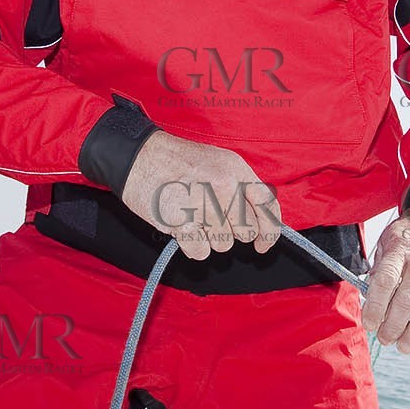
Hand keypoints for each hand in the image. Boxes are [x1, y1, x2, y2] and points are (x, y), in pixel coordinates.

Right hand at [119, 131, 281, 260]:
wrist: (138, 156)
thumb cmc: (178, 161)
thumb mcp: (219, 161)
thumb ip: (242, 187)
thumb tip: (261, 220)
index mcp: (236, 169)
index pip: (267, 206)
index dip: (270, 231)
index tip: (263, 243)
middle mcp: (224, 186)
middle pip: (246, 231)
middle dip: (233, 232)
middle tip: (213, 219)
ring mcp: (203, 205)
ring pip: (224, 245)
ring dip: (210, 238)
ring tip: (193, 217)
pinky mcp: (181, 222)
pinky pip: (201, 252)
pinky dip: (192, 245)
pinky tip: (183, 228)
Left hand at [361, 205, 409, 352]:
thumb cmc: (408, 235)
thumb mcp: (387, 242)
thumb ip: (379, 269)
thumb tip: (370, 300)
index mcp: (401, 246)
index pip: (386, 279)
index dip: (376, 305)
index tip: (369, 324)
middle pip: (409, 296)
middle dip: (395, 324)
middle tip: (385, 340)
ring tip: (404, 346)